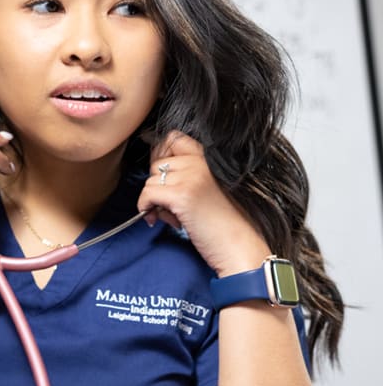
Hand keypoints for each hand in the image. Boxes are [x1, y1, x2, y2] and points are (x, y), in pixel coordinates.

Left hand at [137, 131, 270, 276]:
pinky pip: (147, 194)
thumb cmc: (223, 223)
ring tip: (173, 217)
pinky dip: (146, 207)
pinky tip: (157, 220)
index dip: (161, 155)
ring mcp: (192, 177)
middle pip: (157, 162)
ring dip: (154, 201)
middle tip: (172, 206)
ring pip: (150, 180)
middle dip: (158, 185)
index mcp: (210, 158)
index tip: (162, 177)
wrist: (239, 247)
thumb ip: (186, 174)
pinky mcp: (182, 195)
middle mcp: (201, 162)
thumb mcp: (208, 188)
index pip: (174, 137)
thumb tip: (154, 166)